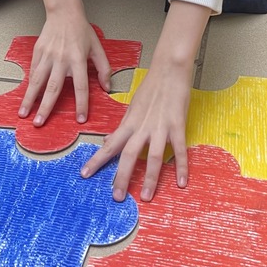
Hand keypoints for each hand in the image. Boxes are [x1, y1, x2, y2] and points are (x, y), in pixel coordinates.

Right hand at [19, 0, 110, 125]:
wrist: (64, 12)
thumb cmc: (81, 29)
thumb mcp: (97, 46)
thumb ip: (104, 68)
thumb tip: (107, 87)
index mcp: (78, 59)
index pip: (80, 86)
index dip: (81, 104)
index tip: (80, 119)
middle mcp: (61, 59)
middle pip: (53, 87)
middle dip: (46, 107)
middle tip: (39, 123)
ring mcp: (47, 56)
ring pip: (37, 81)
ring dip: (30, 99)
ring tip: (24, 114)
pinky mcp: (38, 52)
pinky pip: (33, 71)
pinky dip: (30, 85)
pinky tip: (26, 96)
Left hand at [81, 50, 192, 202]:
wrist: (169, 69)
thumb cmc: (151, 87)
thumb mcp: (132, 107)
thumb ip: (123, 127)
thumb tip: (108, 141)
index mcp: (129, 122)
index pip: (110, 145)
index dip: (97, 160)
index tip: (84, 174)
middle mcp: (142, 127)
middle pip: (129, 155)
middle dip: (122, 177)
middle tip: (117, 197)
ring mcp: (160, 127)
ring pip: (153, 156)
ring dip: (150, 178)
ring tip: (147, 197)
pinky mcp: (177, 125)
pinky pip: (180, 149)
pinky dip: (181, 166)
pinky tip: (181, 182)